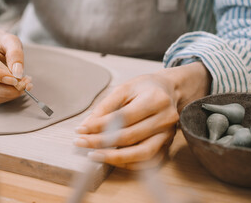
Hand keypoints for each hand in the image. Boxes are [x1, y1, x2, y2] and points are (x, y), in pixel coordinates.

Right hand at [0, 31, 32, 105]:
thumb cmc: (1, 43)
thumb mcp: (11, 41)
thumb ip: (15, 54)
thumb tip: (17, 74)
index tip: (14, 77)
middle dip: (7, 88)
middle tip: (25, 83)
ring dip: (11, 93)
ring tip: (25, 83)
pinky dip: (8, 96)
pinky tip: (17, 87)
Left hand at [74, 62, 210, 169]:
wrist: (169, 91)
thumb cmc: (145, 88)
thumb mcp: (124, 88)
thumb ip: (105, 106)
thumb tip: (87, 125)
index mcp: (155, 99)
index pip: (123, 117)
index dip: (100, 126)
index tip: (81, 129)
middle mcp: (165, 118)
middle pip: (130, 136)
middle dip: (101, 142)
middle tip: (81, 142)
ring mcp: (168, 134)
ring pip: (142, 153)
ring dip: (115, 157)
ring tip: (94, 155)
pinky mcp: (167, 145)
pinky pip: (149, 161)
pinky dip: (129, 163)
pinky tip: (111, 158)